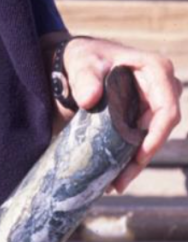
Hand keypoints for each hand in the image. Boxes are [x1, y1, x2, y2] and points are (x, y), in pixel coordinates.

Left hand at [62, 37, 181, 191]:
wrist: (75, 63)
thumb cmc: (83, 57)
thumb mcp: (82, 62)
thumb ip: (84, 77)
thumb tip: (89, 99)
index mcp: (155, 70)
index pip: (166, 109)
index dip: (156, 136)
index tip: (140, 156)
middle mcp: (161, 87)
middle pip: (160, 130)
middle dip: (142, 157)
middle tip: (120, 181)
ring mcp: (152, 103)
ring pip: (151, 139)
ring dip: (134, 163)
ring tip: (114, 184)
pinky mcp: (141, 116)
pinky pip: (140, 141)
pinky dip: (128, 158)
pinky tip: (113, 177)